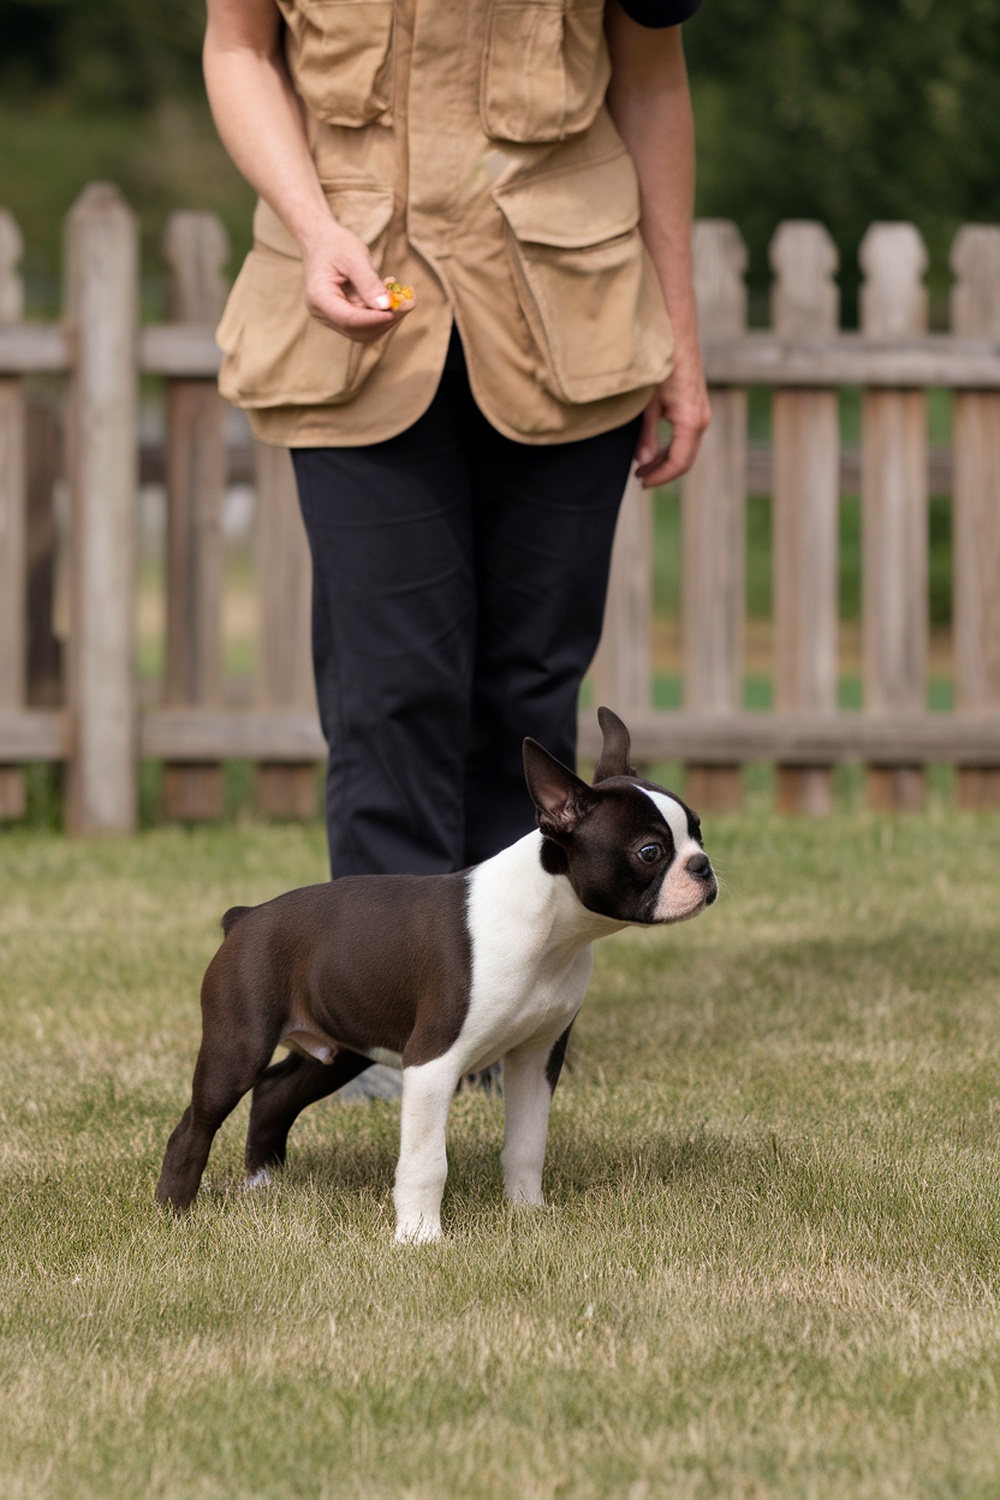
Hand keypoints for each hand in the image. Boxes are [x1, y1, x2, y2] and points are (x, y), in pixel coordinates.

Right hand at [301, 224, 411, 344]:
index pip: (348, 318)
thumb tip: (386, 307)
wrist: (321, 241)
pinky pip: (364, 325)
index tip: (394, 312)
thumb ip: (369, 282)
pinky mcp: (342, 317)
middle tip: (406, 303)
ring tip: (400, 298)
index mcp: (319, 297)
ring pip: (363, 333)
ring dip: (385, 320)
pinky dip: (381, 315)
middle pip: (356, 331)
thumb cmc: (335, 244)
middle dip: (383, 321)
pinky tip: (389, 297)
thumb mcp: (354, 256)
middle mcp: (322, 313)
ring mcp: (331, 318)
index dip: (373, 319)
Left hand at [634, 346, 710, 487]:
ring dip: (666, 460)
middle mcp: (701, 420)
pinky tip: (654, 449)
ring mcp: (702, 414)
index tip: (642, 483)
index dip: (660, 476)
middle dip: (662, 472)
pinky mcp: (697, 407)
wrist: (677, 336)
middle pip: (685, 460)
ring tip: (643, 466)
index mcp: (690, 422)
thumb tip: (643, 462)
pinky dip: (671, 447)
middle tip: (640, 478)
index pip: (678, 462)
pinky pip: (687, 436)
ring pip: (686, 449)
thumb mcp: (648, 404)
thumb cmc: (660, 366)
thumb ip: (647, 435)